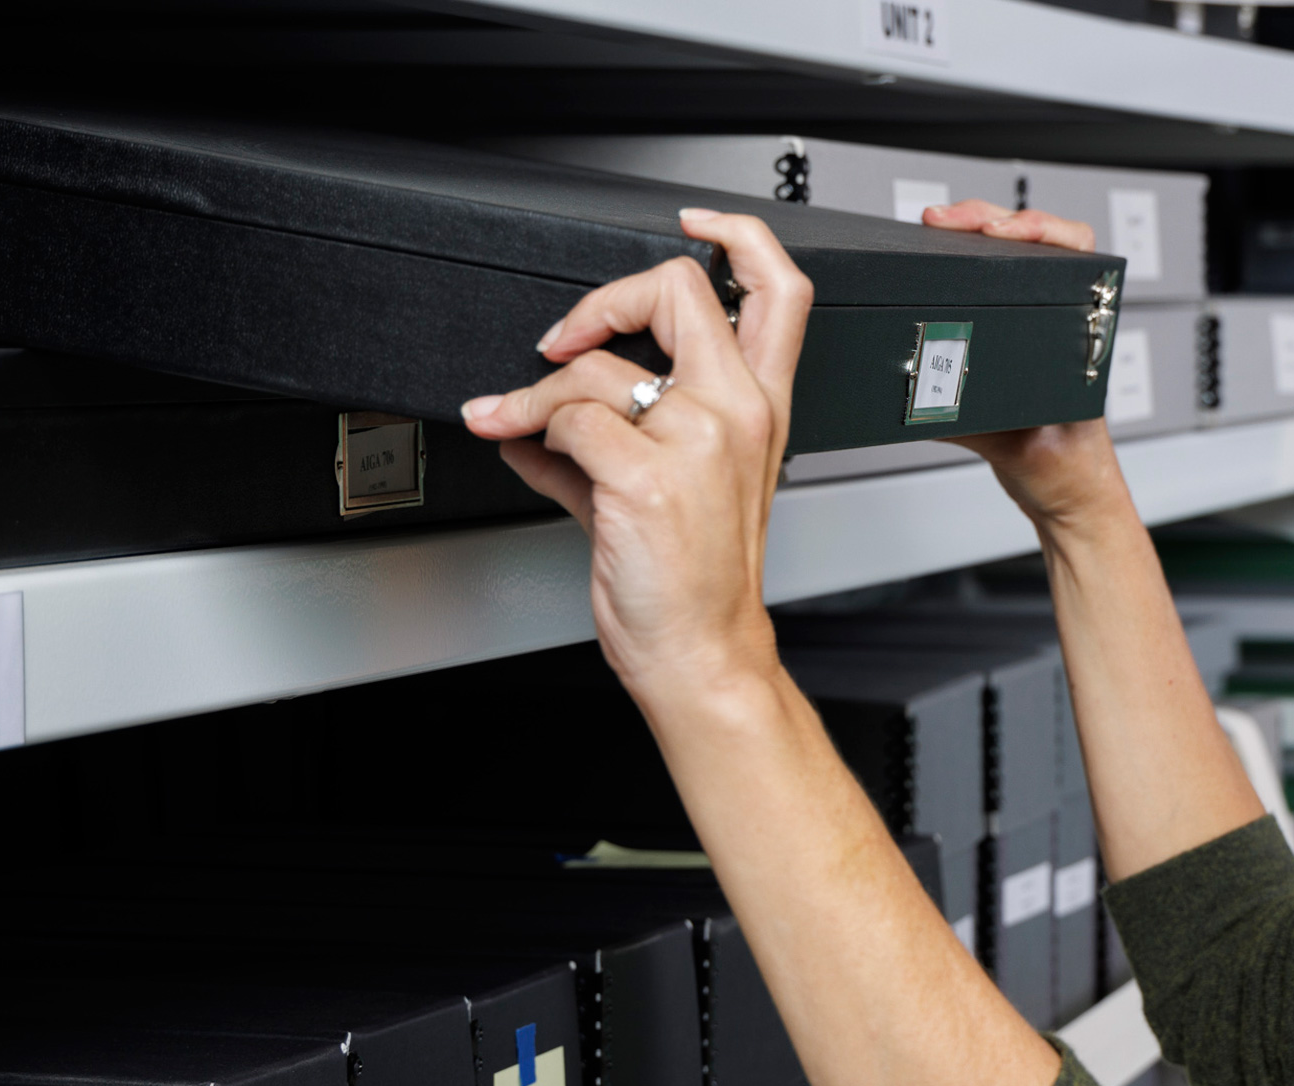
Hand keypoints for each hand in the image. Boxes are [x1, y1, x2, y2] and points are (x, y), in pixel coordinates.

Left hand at [460, 208, 815, 704]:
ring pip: (595, 367)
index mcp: (759, 408)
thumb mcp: (676, 489)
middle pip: (681, 288)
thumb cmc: (698, 581)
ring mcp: (697, 441)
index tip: (693, 224)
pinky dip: (526, 433)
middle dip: (605, 297)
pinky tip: (520, 451)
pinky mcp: (646, 476)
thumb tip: (542, 413)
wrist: (701, 653)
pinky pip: (564, 419)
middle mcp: (738, 413)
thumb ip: (613, 436)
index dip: (734, 236)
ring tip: (514, 421)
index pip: (779, 289)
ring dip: (535, 394)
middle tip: (570, 337)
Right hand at [918, 200, 1135, 528]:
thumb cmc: (1068, 475)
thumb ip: (977, 425)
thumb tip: (930, 393)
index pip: (1074, 251)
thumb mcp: (1021, 448)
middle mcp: (1066, 325)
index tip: (993, 232)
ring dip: (975, 237)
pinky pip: (991, 291)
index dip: (1034, 228)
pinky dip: (964, 269)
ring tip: (941, 227)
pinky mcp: (1013, 349)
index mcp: (1082, 336)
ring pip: (1013, 260)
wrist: (1072, 503)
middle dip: (986, 219)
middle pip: (1034, 241)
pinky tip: (940, 260)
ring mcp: (1041, 333)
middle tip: (944, 221)